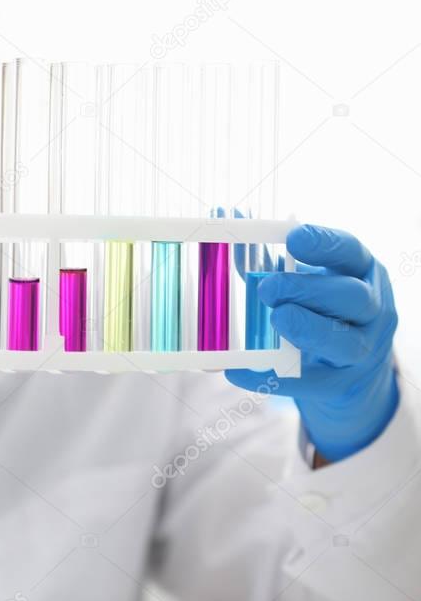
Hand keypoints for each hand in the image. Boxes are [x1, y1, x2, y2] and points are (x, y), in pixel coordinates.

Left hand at [226, 224, 398, 461]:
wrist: (348, 367)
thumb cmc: (319, 307)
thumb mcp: (298, 276)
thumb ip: (265, 253)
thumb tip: (228, 217)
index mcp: (360, 272)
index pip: (351, 252)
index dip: (324, 244)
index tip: (293, 238)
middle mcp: (372, 309)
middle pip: (352, 297)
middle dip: (308, 290)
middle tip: (267, 288)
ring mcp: (363, 350)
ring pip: (345, 342)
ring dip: (308, 329)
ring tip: (277, 319)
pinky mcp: (340, 384)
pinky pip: (309, 382)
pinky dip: (272, 375)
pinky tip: (239, 370)